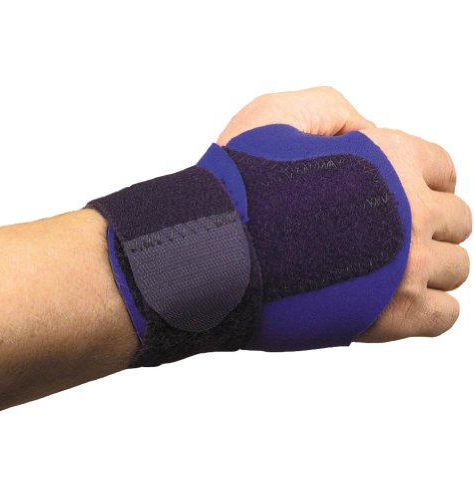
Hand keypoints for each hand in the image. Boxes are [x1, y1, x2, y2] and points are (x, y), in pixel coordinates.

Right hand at [218, 87, 471, 341]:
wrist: (213, 253)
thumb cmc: (236, 189)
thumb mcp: (275, 113)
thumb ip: (334, 112)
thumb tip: (368, 133)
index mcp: (390, 159)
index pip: (441, 169)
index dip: (420, 181)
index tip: (398, 196)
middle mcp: (410, 211)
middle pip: (455, 219)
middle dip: (426, 222)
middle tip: (389, 235)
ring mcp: (406, 268)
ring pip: (456, 267)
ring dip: (430, 267)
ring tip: (390, 270)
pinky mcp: (392, 317)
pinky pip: (444, 316)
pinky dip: (431, 309)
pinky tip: (399, 300)